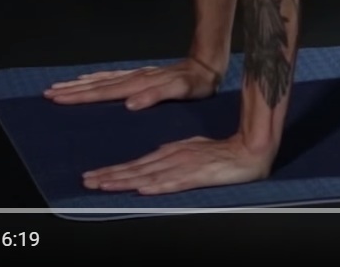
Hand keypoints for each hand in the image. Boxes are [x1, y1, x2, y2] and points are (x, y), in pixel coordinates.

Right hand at [44, 58, 223, 109]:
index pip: (103, 92)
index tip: (58, 97)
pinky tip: (90, 79)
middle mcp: (134, 78)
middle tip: (48, 93)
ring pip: (102, 79)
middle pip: (97, 84)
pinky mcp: (142, 76)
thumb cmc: (196, 82)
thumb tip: (130, 103)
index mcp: (138, 85)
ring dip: (81, 83)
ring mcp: (137, 75)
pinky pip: (112, 77)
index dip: (80, 96)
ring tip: (61, 86)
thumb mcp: (181, 91)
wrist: (207, 64)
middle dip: (72, 90)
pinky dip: (97, 78)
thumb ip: (156, 96)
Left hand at [82, 133, 273, 194]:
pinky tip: (143, 189)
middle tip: (88, 181)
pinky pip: (175, 182)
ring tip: (104, 185)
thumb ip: (174, 155)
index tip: (94, 176)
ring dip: (125, 181)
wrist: (251, 149)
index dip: (114, 170)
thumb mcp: (194, 149)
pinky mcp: (199, 174)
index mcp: (172, 151)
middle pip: (137, 169)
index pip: (137, 164)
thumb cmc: (224, 152)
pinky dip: (157, 186)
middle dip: (110, 175)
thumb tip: (155, 160)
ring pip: (150, 175)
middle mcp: (174, 157)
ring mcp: (186, 165)